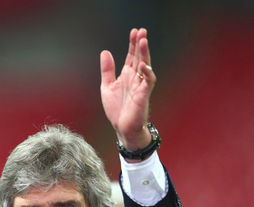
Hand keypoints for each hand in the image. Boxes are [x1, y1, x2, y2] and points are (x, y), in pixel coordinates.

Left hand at [100, 28, 155, 150]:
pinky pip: (148, 82)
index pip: (131, 56)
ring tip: (143, 41)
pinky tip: (143, 65)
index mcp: (127, 75)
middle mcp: (135, 78)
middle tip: (141, 31)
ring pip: (145, 66)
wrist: (122, 128)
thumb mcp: (107, 87)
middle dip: (140, 44)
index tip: (134, 31)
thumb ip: (107, 70)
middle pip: (139, 57)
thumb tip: (105, 52)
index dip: (133, 44)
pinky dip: (147, 73)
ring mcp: (140, 86)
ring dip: (145, 54)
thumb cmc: (117, 109)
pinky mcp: (143, 95)